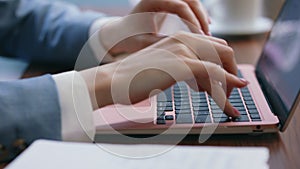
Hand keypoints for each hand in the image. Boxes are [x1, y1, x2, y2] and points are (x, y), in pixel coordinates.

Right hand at [81, 32, 247, 116]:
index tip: (224, 84)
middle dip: (231, 74)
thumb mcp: (165, 66)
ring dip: (230, 87)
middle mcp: (185, 40)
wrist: (114, 80)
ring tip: (227, 105)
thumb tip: (202, 80)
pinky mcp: (181, 65)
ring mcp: (183, 51)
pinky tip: (229, 106)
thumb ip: (183, 66)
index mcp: (181, 38)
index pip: (216, 47)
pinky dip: (226, 92)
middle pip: (224, 52)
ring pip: (221, 66)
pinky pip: (214, 76)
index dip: (225, 66)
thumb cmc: (135, 77)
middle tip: (229, 94)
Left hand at [99, 0, 210, 55]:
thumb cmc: (128, 38)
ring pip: (191, 1)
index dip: (192, 20)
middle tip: (207, 35)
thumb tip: (184, 48)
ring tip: (207, 34)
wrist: (120, 33)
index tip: (199, 37)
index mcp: (151, 0)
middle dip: (200, 16)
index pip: (179, 5)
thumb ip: (161, 43)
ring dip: (201, 15)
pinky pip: (188, 6)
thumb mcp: (142, 43)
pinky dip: (197, 15)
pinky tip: (205, 26)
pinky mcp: (169, 5)